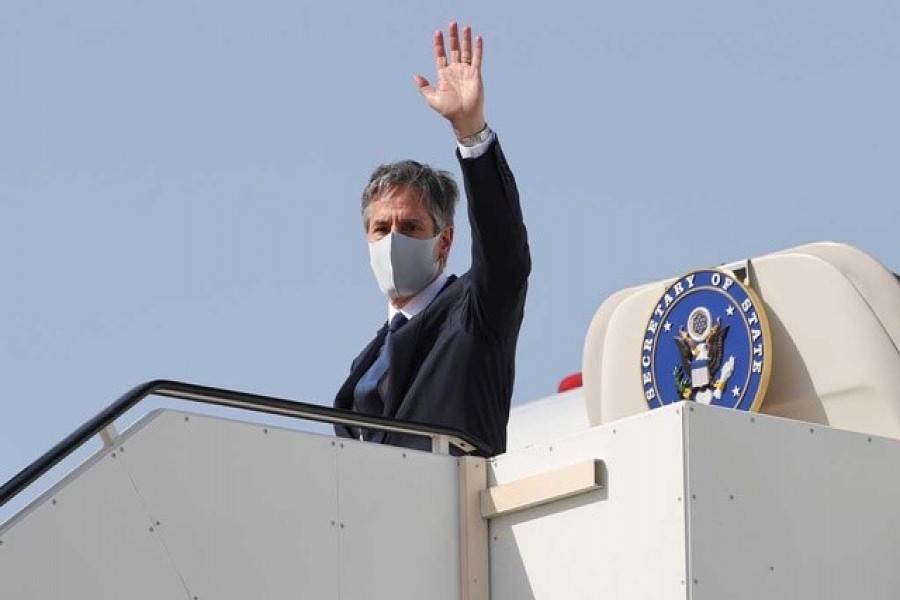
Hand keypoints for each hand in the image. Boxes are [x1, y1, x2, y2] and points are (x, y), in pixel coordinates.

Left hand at [414, 22, 485, 138]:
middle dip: (452, 37)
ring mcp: (465, 71)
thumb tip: (415, 76)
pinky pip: (477, 59)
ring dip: (465, 39)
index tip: (438, 33)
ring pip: (465, 51)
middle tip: (452, 23)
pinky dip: (478, 49)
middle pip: (453, 49)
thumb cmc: (448, 110)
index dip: (439, 44)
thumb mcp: (433, 99)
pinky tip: (477, 38)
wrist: (464, 118)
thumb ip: (424, 87)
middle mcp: (455, 70)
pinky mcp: (475, 74)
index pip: (440, 55)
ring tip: (465, 27)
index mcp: (444, 74)